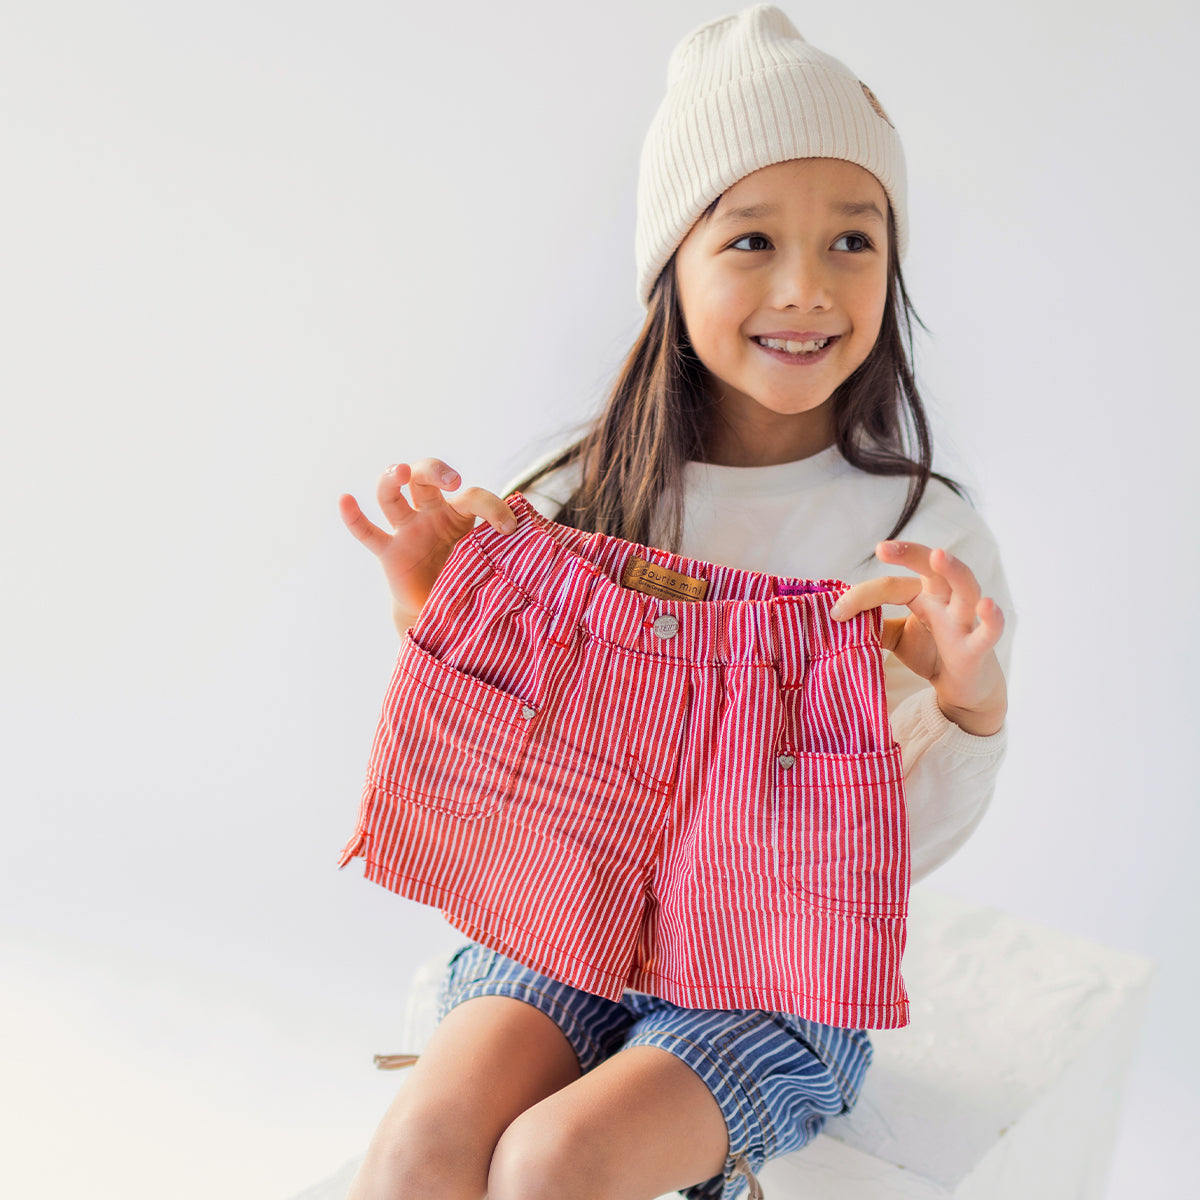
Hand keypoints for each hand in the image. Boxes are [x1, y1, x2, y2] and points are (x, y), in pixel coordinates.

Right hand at [338, 458, 516, 633]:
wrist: (445, 613)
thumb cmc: (471, 581)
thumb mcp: (493, 565)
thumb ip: (510, 555)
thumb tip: (540, 556)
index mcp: (458, 513)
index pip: (473, 497)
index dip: (493, 508)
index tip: (510, 530)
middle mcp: (430, 514)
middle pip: (424, 476)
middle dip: (436, 470)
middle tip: (453, 480)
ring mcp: (407, 531)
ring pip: (392, 495)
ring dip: (392, 478)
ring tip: (398, 471)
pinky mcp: (389, 553)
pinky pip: (367, 532)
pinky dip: (353, 517)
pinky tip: (346, 500)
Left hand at [830, 541, 1006, 736]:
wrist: (965, 689)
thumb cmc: (932, 653)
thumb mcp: (897, 637)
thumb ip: (875, 624)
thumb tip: (837, 618)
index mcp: (925, 595)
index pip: (891, 586)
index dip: (862, 597)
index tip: (834, 613)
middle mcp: (946, 601)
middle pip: (933, 568)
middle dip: (911, 552)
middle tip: (882, 547)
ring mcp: (965, 621)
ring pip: (966, 588)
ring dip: (954, 570)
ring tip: (939, 555)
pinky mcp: (978, 648)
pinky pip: (989, 631)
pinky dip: (992, 618)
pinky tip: (986, 605)